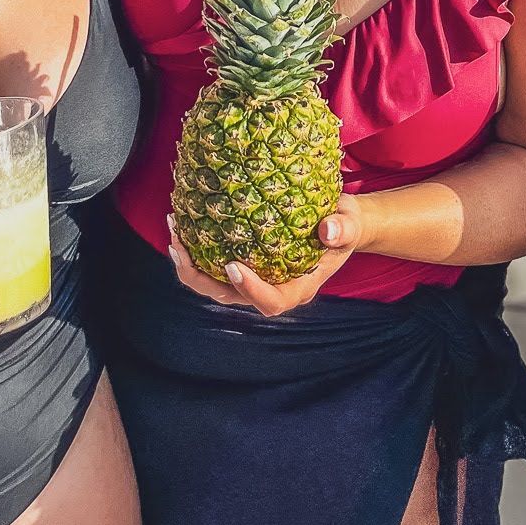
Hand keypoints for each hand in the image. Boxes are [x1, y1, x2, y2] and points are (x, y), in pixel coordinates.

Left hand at [166, 197, 368, 316]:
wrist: (338, 222)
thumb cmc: (344, 224)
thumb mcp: (350, 223)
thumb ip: (344, 228)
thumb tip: (328, 231)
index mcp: (298, 288)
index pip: (271, 302)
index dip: (250, 290)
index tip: (233, 265)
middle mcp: (272, 289)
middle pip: (231, 297)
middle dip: (201, 278)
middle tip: (182, 247)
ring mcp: (256, 279)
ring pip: (216, 285)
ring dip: (191, 265)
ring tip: (175, 235)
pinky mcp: (246, 264)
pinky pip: (214, 266)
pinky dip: (197, 251)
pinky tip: (184, 225)